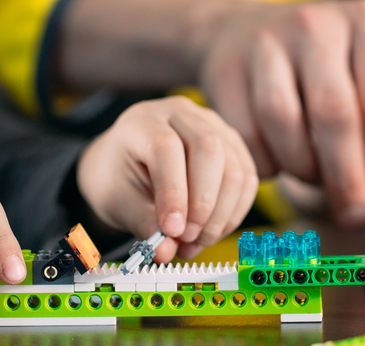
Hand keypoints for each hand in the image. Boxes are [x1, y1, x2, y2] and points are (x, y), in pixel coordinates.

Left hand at [77, 96, 258, 260]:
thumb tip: (166, 251)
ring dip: (221, 214)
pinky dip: (234, 211)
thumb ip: (141, 224)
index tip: (172, 231)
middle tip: (186, 238)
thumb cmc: (117, 178)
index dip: (173, 193)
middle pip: (209, 149)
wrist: (125, 163)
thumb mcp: (118, 201)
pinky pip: (247, 178)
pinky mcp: (231, 144)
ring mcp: (212, 125)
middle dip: (203, 203)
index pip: (167, 149)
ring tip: (195, 242)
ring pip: (234, 167)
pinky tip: (211, 231)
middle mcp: (180, 113)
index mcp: (143, 121)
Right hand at [200, 0, 364, 225]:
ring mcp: (266, 41)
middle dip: (346, 176)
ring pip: (284, 123)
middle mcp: (317, 23)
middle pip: (334, 114)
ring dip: (302, 168)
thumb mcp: (364, 77)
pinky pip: (246, 133)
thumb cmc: (324, 70)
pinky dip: (266, 162)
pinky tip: (280, 164)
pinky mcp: (226, 66)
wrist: (245, 34)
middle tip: (353, 212)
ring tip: (313, 179)